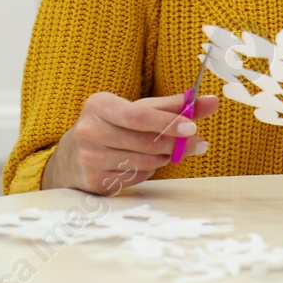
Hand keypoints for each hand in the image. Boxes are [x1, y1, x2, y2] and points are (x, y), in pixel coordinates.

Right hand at [42, 92, 219, 193]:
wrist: (71, 157)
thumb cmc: (113, 126)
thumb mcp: (137, 109)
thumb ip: (173, 105)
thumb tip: (211, 101)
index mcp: (99, 105)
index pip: (139, 115)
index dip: (168, 123)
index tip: (193, 127)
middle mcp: (90, 131)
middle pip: (146, 142)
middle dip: (176, 144)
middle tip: (197, 142)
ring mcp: (90, 158)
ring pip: (145, 161)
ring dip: (163, 157)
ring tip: (162, 151)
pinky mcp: (95, 181)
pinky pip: (136, 177)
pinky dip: (148, 170)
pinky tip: (141, 162)